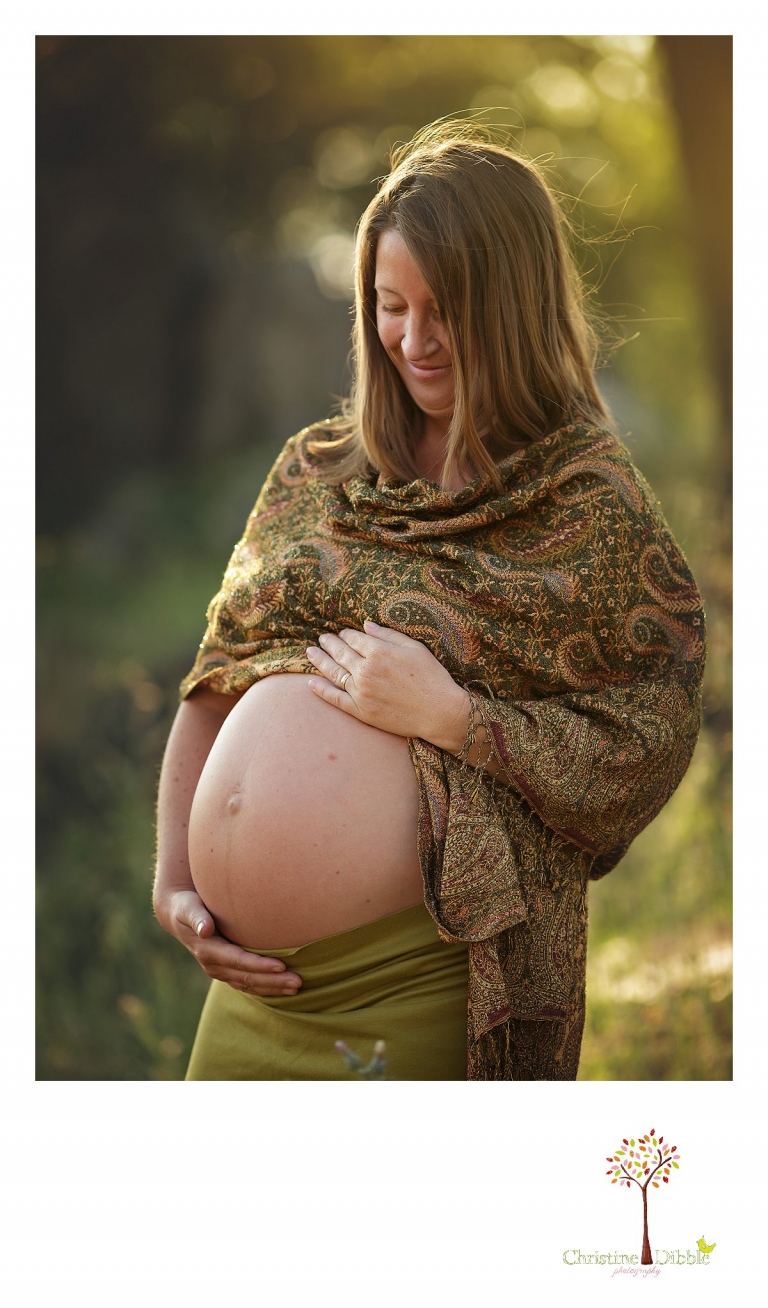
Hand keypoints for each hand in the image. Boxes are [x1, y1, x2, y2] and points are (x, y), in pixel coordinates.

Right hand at [155, 888, 301, 995]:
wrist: (178, 916)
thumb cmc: (187, 905)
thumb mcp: (188, 907)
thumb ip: (197, 917)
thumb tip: (205, 930)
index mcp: (207, 950)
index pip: (238, 961)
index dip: (260, 965)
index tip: (282, 966)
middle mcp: (214, 965)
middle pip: (247, 977)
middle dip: (273, 981)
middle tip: (298, 981)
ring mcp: (220, 971)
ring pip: (249, 984)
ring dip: (273, 988)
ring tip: (296, 988)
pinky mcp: (226, 971)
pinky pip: (247, 984)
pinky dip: (265, 988)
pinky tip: (283, 989)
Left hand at [305, 619, 469, 749]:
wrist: (439, 712)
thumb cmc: (432, 677)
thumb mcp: (414, 648)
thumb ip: (388, 634)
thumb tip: (365, 624)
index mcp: (379, 652)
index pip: (354, 639)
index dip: (346, 634)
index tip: (342, 633)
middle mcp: (366, 670)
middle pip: (341, 653)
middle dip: (329, 644)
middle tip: (322, 638)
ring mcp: (361, 692)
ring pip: (334, 673)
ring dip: (320, 661)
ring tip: (311, 653)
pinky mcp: (360, 711)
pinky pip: (335, 699)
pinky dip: (321, 690)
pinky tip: (311, 683)